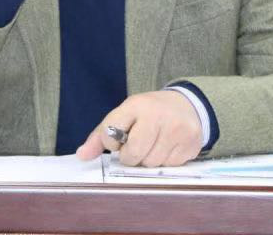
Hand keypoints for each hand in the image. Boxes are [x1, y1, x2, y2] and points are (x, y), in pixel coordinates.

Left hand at [75, 90, 202, 166]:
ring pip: (151, 164)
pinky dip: (165, 162)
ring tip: (154, 144)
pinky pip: (169, 167)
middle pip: (133, 155)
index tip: (120, 138)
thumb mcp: (124, 115)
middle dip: (131, 156)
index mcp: (136, 105)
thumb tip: (82, 155)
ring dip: (148, 160)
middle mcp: (157, 115)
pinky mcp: (191, 144)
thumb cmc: (148, 114)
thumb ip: (101, 136)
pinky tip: (168, 148)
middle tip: (138, 145)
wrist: (187, 106)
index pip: (110, 133)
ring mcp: (177, 129)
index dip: (111, 143)